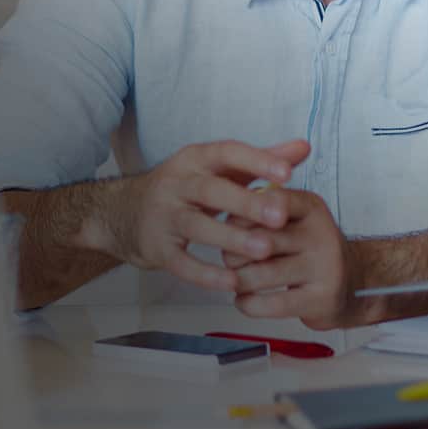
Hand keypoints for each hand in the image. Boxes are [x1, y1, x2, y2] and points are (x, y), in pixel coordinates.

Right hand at [102, 139, 308, 290]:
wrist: (124, 212)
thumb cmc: (188, 187)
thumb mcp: (220, 168)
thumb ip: (263, 159)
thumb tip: (304, 147)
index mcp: (197, 158)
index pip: (227, 153)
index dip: (257, 162)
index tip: (288, 173)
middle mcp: (178, 183)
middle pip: (212, 191)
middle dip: (247, 203)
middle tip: (280, 215)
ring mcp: (165, 215)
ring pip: (198, 227)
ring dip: (231, 238)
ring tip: (264, 250)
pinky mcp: (157, 247)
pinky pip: (181, 262)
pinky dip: (206, 273)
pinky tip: (233, 281)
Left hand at [224, 190, 360, 328]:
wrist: (352, 281)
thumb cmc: (308, 248)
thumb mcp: (294, 220)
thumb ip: (262, 216)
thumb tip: (224, 226)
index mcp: (311, 207)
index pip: (274, 201)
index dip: (245, 214)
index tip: (231, 227)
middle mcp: (321, 232)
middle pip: (263, 240)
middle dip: (235, 253)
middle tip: (229, 260)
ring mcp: (324, 266)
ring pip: (264, 274)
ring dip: (239, 280)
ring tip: (235, 281)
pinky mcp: (322, 298)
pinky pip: (274, 304)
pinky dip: (249, 304)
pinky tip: (243, 300)